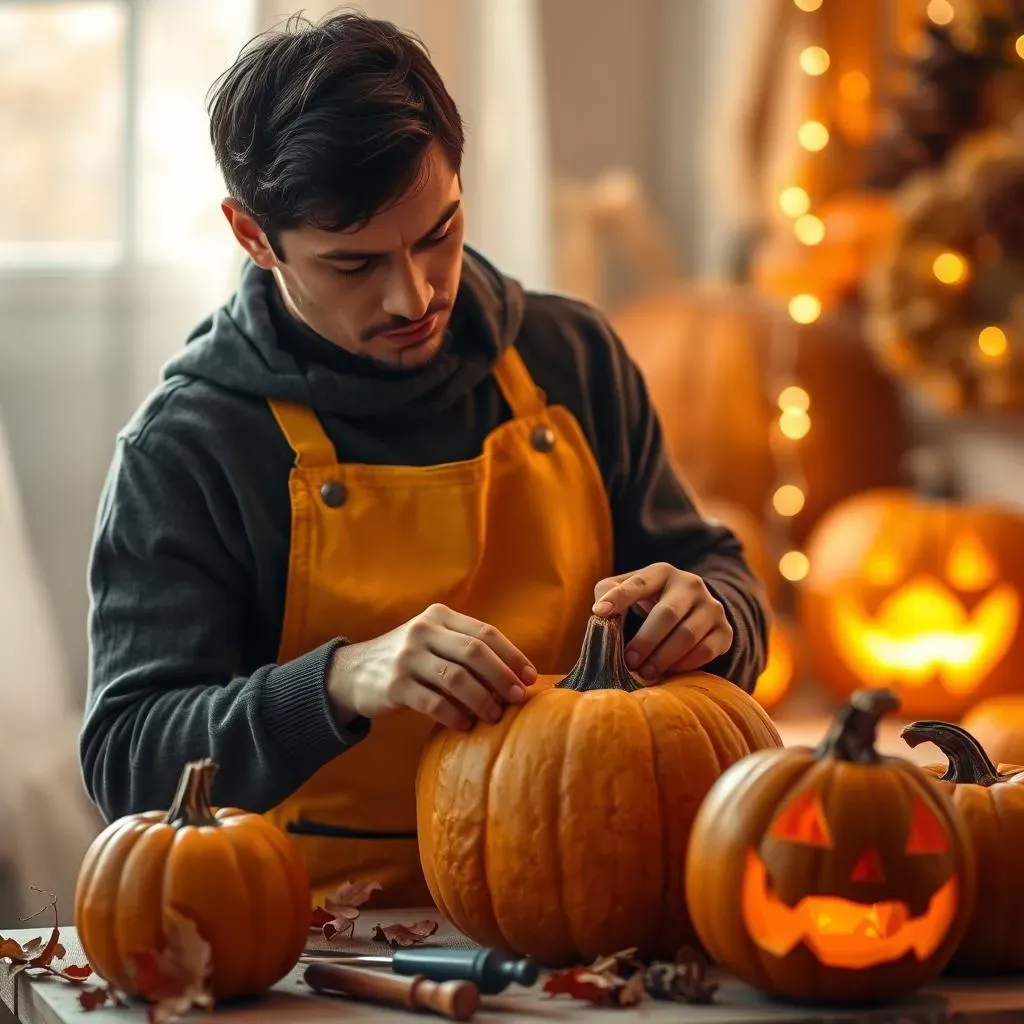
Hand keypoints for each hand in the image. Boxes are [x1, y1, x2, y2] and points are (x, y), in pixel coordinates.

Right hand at [326, 603, 536, 730]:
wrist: (352, 673)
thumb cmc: (408, 660)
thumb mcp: (433, 641)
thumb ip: (465, 648)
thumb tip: (515, 675)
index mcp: (439, 616)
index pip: (485, 632)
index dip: (512, 655)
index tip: (530, 677)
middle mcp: (423, 631)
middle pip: (475, 652)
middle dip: (502, 677)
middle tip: (519, 698)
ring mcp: (407, 658)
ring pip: (457, 678)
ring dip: (482, 699)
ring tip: (495, 715)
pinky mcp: (394, 686)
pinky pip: (434, 702)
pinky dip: (455, 715)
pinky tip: (466, 724)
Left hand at [592, 562, 732, 680]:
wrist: (692, 610)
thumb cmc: (648, 601)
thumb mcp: (628, 590)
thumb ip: (609, 593)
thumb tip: (600, 611)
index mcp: (662, 572)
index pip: (639, 583)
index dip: (619, 597)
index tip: (600, 612)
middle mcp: (690, 585)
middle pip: (667, 614)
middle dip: (645, 641)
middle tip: (629, 661)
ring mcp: (711, 606)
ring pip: (687, 635)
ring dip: (663, 658)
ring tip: (644, 673)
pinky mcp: (724, 630)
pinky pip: (706, 650)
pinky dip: (683, 664)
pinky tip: (667, 672)